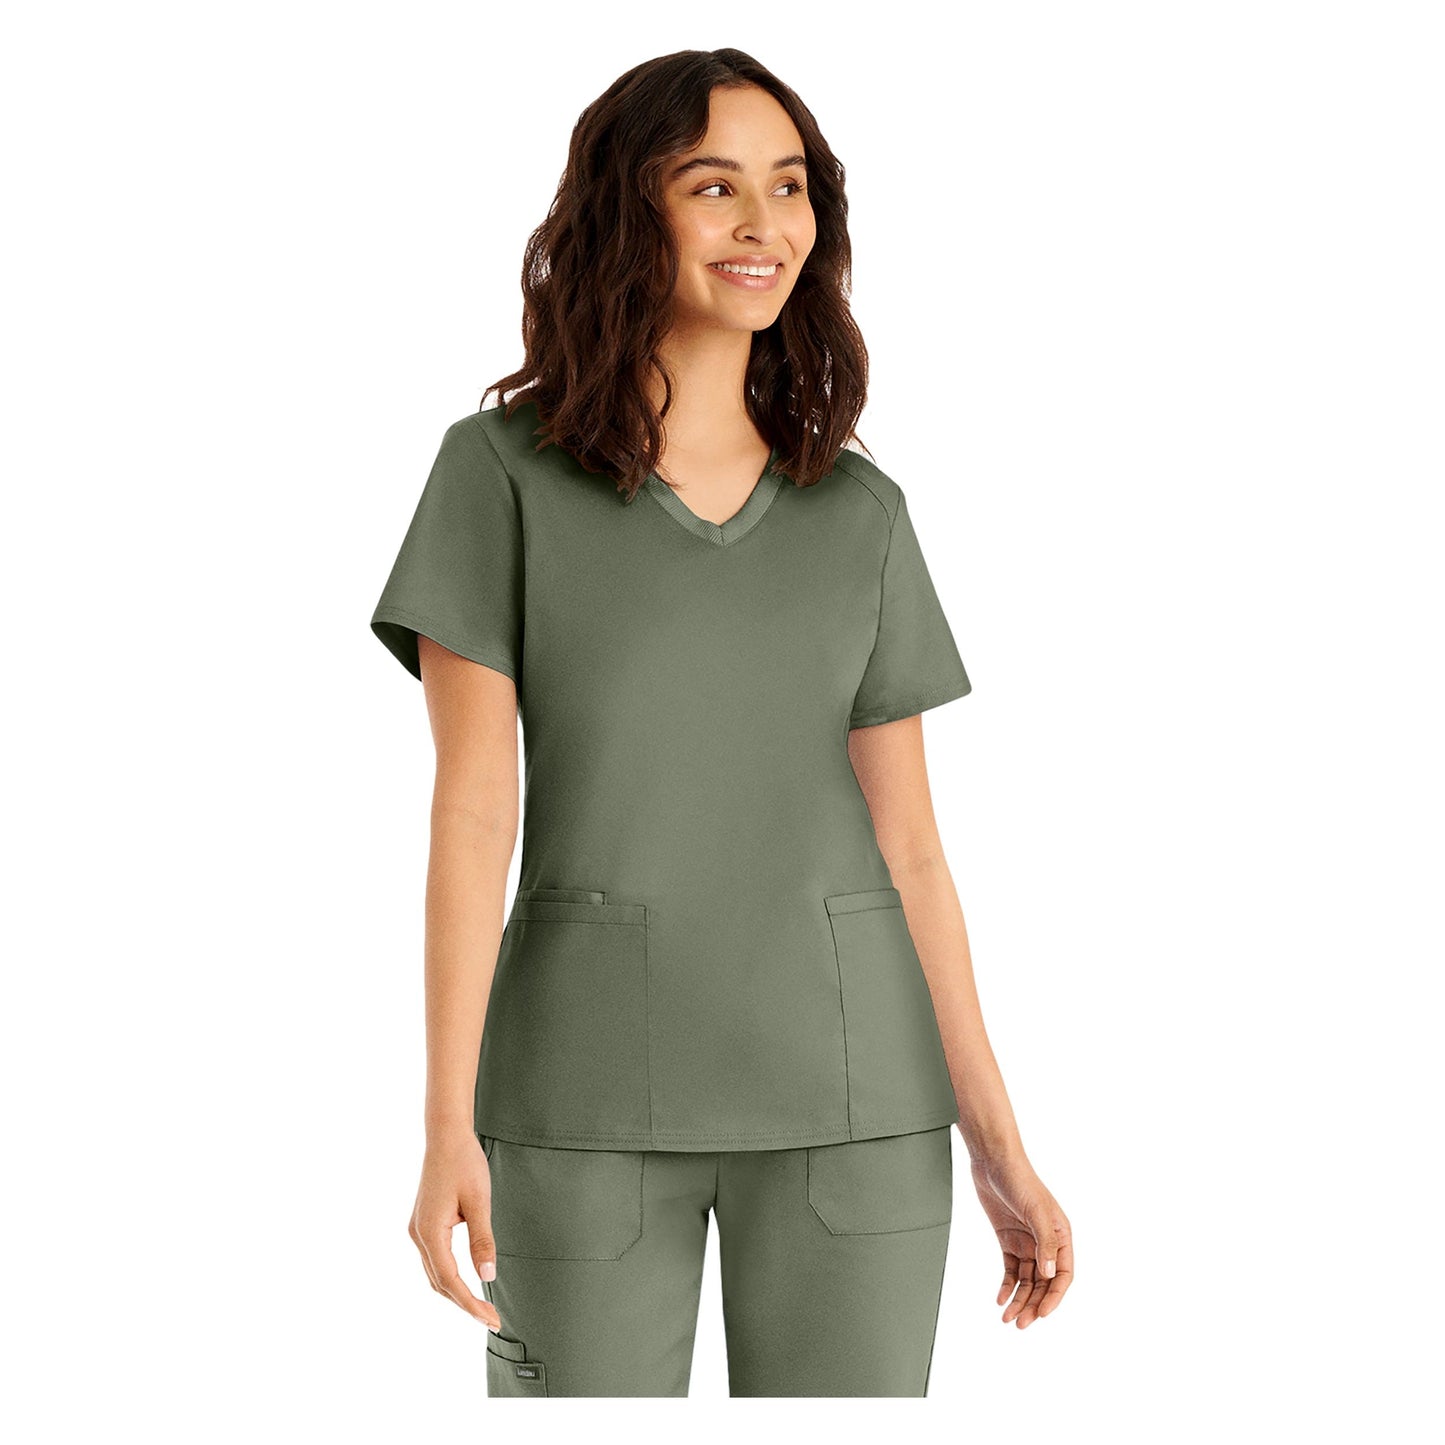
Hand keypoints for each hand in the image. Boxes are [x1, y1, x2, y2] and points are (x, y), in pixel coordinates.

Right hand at [408, 1130, 502, 1329]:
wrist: (446, 1137)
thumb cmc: (465, 1164)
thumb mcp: (479, 1201)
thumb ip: (482, 1240)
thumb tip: (488, 1278)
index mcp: (430, 1232)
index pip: (451, 1280)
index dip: (470, 1304)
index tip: (491, 1319)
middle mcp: (418, 1235)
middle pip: (440, 1283)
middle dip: (464, 1304)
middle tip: (492, 1319)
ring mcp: (417, 1230)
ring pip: (434, 1274)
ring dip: (456, 1292)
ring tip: (482, 1306)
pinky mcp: (422, 1224)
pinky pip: (434, 1260)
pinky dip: (449, 1276)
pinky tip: (466, 1281)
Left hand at [969, 1151, 1072, 1327]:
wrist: (992, 1160)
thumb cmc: (1019, 1179)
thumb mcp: (1035, 1210)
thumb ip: (1045, 1242)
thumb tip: (1050, 1274)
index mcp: (1060, 1235)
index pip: (1063, 1274)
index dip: (1054, 1296)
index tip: (1042, 1314)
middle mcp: (1045, 1242)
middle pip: (1044, 1282)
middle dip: (1034, 1304)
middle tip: (1020, 1324)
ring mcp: (1027, 1241)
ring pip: (1027, 1280)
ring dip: (1019, 1299)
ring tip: (1007, 1318)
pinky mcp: (1008, 1239)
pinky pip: (1011, 1269)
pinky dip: (1007, 1285)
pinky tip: (1000, 1299)